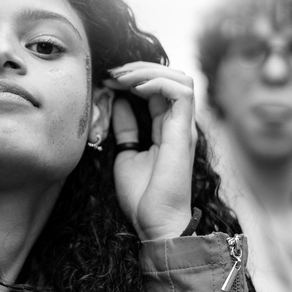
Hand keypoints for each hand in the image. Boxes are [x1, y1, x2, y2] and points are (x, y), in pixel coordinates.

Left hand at [103, 61, 196, 241]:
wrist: (155, 223)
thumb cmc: (142, 197)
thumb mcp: (126, 153)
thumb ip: (125, 127)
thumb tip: (118, 101)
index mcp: (166, 128)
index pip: (158, 89)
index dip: (134, 78)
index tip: (107, 81)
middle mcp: (178, 124)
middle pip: (171, 78)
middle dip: (140, 69)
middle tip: (112, 73)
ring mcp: (183, 127)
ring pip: (180, 79)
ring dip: (148, 72)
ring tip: (121, 78)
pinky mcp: (184, 132)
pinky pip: (182, 92)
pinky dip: (158, 82)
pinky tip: (135, 88)